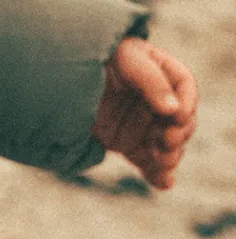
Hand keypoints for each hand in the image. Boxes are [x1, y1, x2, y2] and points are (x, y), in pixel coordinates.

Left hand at [92, 36, 198, 189]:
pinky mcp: (127, 143)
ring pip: (168, 145)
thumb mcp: (122, 58)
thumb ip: (150, 80)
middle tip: (165, 142)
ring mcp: (141, 122)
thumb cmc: (91, 55)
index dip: (186, 103)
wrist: (52, 76)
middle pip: (181, 121)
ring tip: (160, 160)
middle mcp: (154, 99)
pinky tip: (163, 183)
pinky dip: (157, 174)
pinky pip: (148, 162)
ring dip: (170, 156)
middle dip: (179, 134)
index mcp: (158, 70)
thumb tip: (173, 110)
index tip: (176, 118)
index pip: (184, 87)